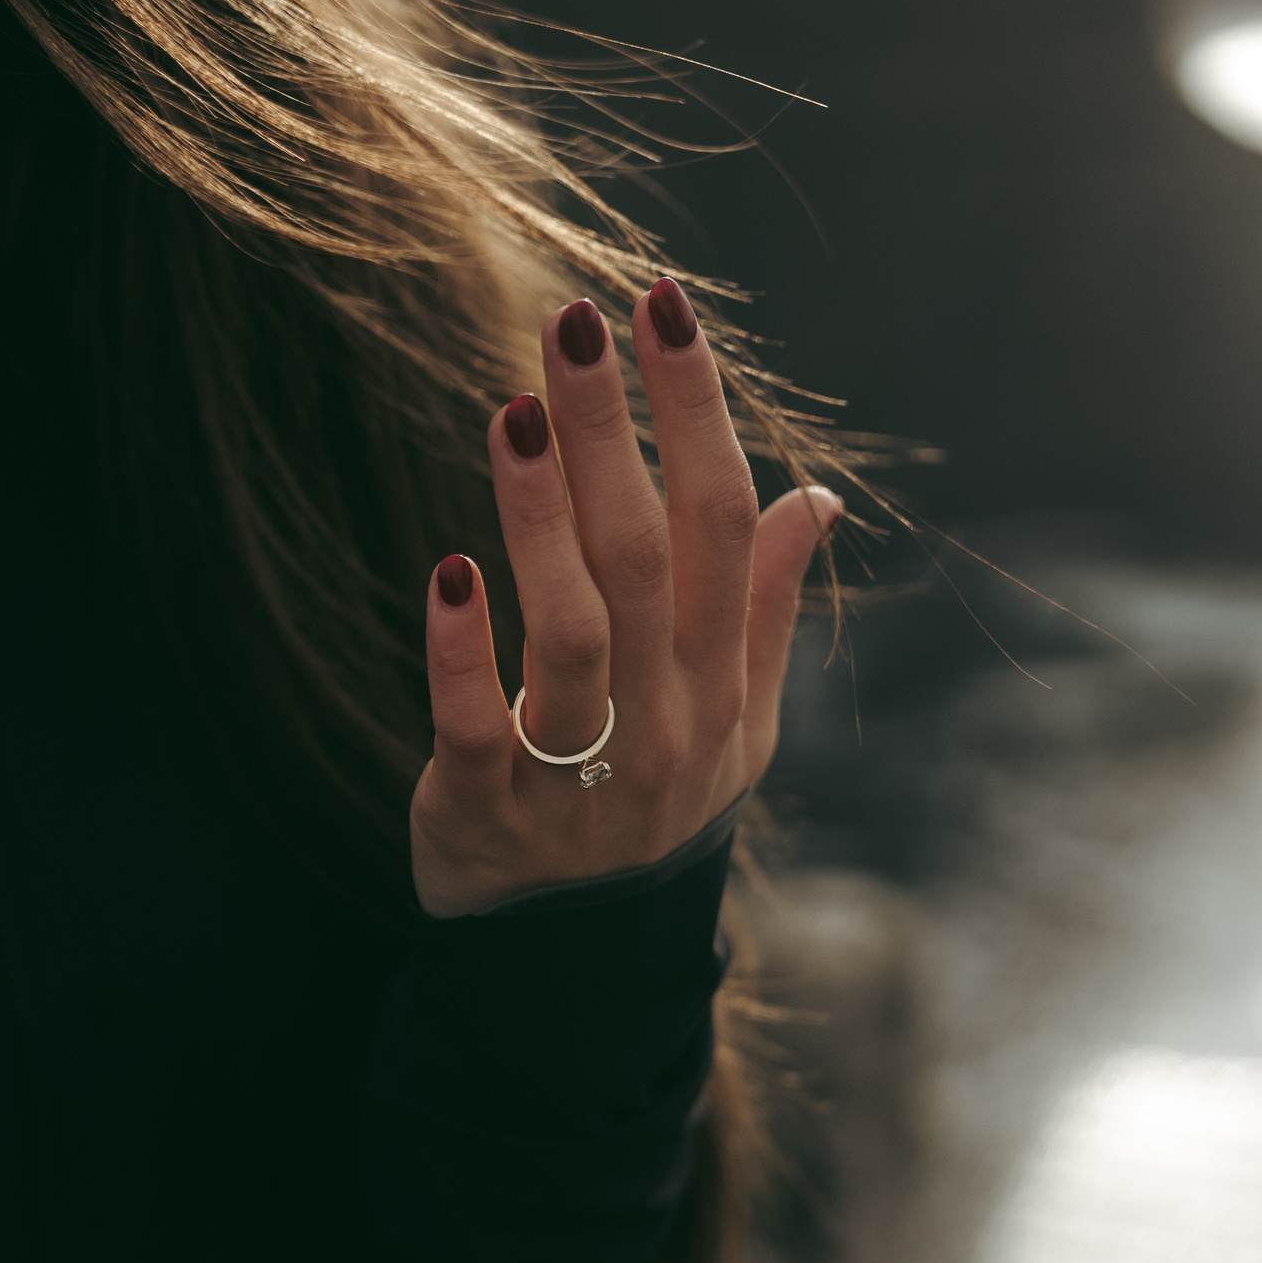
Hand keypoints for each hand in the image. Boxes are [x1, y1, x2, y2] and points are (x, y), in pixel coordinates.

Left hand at [410, 280, 842, 918]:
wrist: (575, 954)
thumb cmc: (651, 802)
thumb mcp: (734, 720)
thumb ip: (766, 608)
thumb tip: (817, 496)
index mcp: (722, 681)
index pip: (726, 527)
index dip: (698, 414)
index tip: (662, 309)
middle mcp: (666, 723)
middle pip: (650, 560)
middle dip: (617, 435)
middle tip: (573, 324)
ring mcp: (582, 773)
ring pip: (574, 632)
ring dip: (543, 519)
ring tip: (515, 413)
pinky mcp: (489, 809)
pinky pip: (478, 724)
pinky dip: (460, 652)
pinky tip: (445, 571)